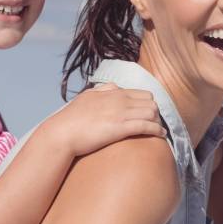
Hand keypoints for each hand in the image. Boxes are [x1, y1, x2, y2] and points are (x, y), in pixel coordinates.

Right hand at [47, 83, 165, 156]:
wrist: (62, 133)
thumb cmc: (71, 118)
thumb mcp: (87, 97)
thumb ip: (103, 90)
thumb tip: (115, 87)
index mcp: (112, 92)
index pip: (142, 93)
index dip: (148, 105)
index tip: (148, 114)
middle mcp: (119, 99)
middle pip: (151, 101)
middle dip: (155, 112)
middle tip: (154, 123)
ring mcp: (121, 113)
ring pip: (152, 112)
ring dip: (157, 121)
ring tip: (158, 130)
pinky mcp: (120, 127)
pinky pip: (146, 126)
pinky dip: (157, 130)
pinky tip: (160, 135)